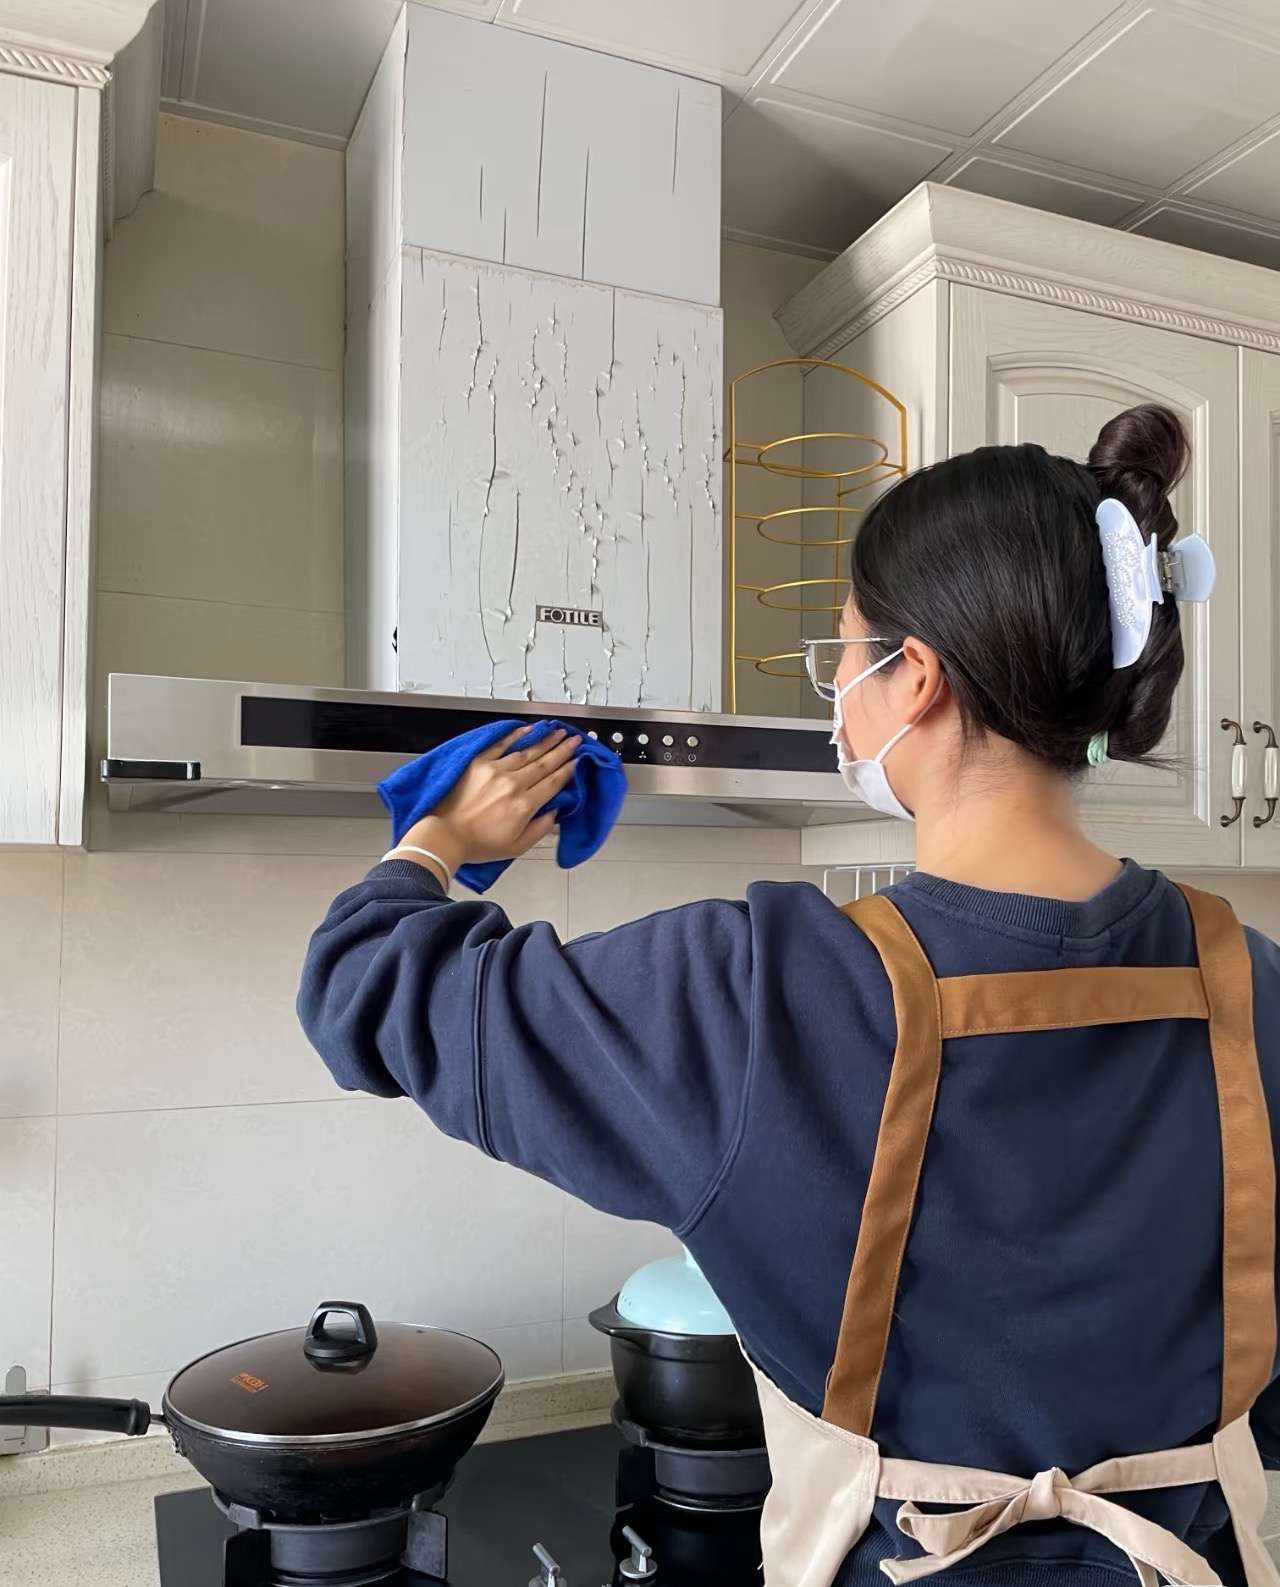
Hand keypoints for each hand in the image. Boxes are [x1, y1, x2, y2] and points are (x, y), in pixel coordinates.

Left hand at [398, 727, 580, 874]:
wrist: (444, 836)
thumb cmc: (478, 844)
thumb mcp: (517, 847)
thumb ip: (540, 829)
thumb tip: (554, 812)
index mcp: (524, 806)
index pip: (553, 782)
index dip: (567, 770)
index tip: (577, 760)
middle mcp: (513, 784)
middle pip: (544, 763)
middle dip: (562, 750)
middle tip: (575, 740)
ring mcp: (495, 770)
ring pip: (527, 751)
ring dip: (545, 740)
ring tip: (558, 732)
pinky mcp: (478, 763)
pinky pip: (501, 744)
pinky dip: (516, 735)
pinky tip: (529, 729)